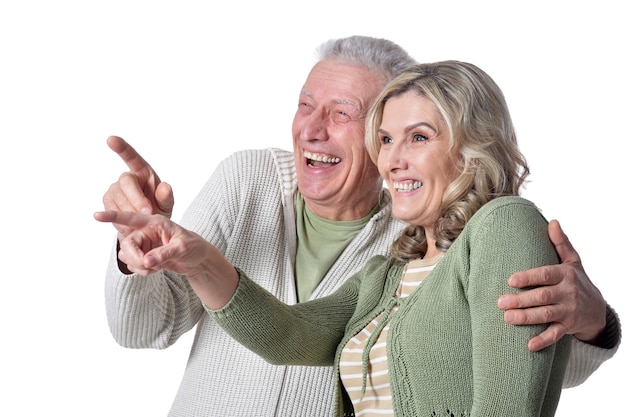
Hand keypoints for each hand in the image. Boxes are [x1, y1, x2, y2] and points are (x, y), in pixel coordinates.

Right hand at [94, 210, 238, 308]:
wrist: (197, 259)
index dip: (114, 216)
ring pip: (127, 256)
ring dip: (140, 266)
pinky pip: (132, 265)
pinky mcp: (142, 256)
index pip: (131, 218)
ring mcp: (143, 244)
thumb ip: (164, 253)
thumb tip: (146, 261)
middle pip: (126, 244)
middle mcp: (146, 231)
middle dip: (135, 258)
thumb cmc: (194, 246)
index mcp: (155, 222)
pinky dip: (142, 271)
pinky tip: (156, 269)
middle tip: (148, 266)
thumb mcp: (182, 248)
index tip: (96, 214)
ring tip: (158, 266)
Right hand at [102, 136, 174, 239]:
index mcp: (144, 172)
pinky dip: (123, 219)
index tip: (111, 139)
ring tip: (142, 221)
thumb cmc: (157, 209)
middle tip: (148, 212)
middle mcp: (128, 178)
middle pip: (126, 182)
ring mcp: (115, 188)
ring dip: (131, 211)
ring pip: (118, 198)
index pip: (132, 157)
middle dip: (137, 198)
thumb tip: (165, 187)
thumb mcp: (166, 205)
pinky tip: (131, 224)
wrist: (145, 226)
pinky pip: (112, 209)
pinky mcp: (108, 200)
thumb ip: (167, 197)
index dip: (122, 148)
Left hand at [497, 219, 606, 351]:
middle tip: (500, 302)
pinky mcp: (569, 327)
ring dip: (526, 318)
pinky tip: (528, 345)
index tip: (510, 279)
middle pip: (542, 297)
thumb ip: (561, 243)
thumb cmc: (578, 281)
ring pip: (546, 315)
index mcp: (566, 274)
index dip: (529, 277)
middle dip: (521, 300)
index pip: (546, 274)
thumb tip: (552, 221)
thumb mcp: (573, 261)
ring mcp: (569, 311)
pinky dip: (543, 340)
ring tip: (507, 318)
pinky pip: (555, 335)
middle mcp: (568, 293)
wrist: (598, 309)